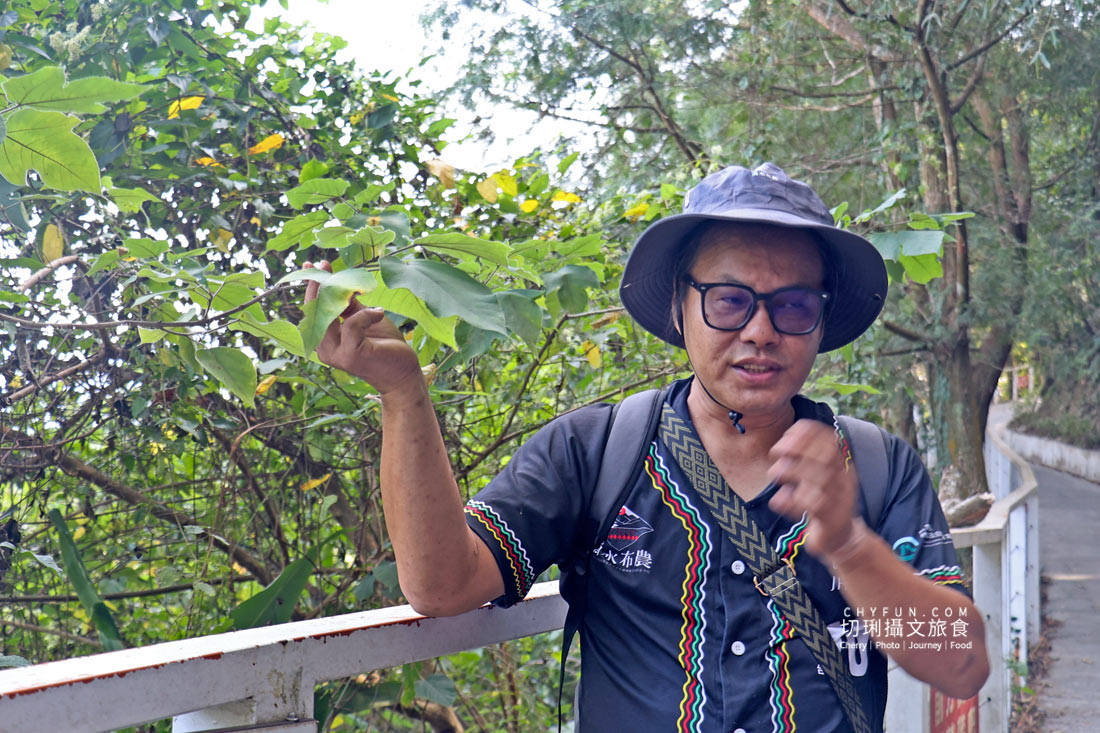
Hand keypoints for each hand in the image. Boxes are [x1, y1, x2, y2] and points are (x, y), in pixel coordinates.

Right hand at [303, 261, 422, 395]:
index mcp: (324, 339)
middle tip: (324, 265)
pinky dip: (366, 315)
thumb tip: (339, 283)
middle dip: (320, 285)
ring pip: (329, 317)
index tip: (315, 264)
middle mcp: (324, 349)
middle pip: (316, 311)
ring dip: (341, 296)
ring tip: (359, 289)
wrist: (402, 372)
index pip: (313, 310)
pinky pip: (352, 325)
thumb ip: (349, 305)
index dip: (313, 286)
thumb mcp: (364, 318)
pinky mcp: (351, 355)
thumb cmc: (383, 345)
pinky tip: (380, 313)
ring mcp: (336, 354)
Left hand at [766, 419, 863, 560]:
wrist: (840, 537)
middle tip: (775, 453)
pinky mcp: (832, 520)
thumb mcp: (813, 477)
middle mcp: (845, 479)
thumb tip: (779, 447)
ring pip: (821, 479)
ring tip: (775, 474)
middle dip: (797, 448)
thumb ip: (801, 463)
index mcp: (841, 465)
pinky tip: (778, 500)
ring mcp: (841, 500)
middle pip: (827, 455)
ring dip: (792, 471)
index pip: (829, 439)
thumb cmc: (821, 501)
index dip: (806, 435)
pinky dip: (792, 501)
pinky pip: (815, 506)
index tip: (782, 440)